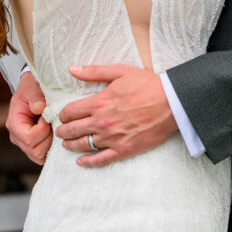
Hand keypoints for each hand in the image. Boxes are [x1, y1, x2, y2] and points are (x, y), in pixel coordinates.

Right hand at [5, 71, 51, 164]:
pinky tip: (55, 131)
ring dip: (51, 142)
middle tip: (52, 121)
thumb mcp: (32, 87)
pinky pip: (44, 155)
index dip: (43, 130)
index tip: (47, 116)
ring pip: (40, 156)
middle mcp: (17, 137)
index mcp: (13, 123)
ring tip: (53, 125)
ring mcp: (24, 144)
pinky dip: (52, 146)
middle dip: (49, 138)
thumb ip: (35, 97)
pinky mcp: (34, 145)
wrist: (32, 87)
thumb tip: (39, 108)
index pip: (29, 139)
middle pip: (35, 151)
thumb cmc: (31, 86)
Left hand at [56, 65, 176, 168]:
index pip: (71, 112)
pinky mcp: (123, 150)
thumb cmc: (147, 84)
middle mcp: (102, 122)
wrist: (171, 102)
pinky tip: (80, 162)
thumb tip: (72, 68)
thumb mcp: (120, 71)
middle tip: (60, 131)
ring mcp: (112, 138)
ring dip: (70, 145)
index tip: (63, 115)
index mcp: (100, 102)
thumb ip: (94, 72)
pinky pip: (100, 160)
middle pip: (73, 130)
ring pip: (83, 145)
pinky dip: (87, 162)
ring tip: (66, 144)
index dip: (63, 114)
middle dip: (63, 131)